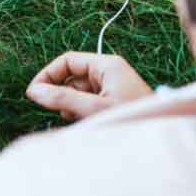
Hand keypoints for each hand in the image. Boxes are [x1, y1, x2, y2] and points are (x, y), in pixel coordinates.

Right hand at [26, 52, 151, 120]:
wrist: (161, 134)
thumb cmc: (133, 119)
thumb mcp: (94, 108)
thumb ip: (63, 99)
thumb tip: (34, 91)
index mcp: (107, 64)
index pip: (68, 60)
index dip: (48, 74)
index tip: (34, 93)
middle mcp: (109, 72)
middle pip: (72, 77)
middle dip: (62, 94)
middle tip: (62, 112)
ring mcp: (112, 87)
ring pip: (79, 92)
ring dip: (72, 106)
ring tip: (81, 120)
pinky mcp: (114, 102)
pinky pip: (89, 102)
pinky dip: (82, 112)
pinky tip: (88, 123)